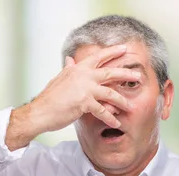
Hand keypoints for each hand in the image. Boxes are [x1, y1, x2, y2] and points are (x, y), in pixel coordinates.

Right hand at [5, 44, 140, 150]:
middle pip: (110, 72)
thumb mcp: (59, 79)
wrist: (40, 111)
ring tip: (131, 107)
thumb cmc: (50, 98)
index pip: (98, 57)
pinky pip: (102, 111)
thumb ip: (68, 69)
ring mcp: (84, 88)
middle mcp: (83, 75)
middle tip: (139, 75)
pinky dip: (110, 118)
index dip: (112, 52)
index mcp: (78, 68)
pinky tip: (117, 123)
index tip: (125, 49)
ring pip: (110, 93)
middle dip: (126, 73)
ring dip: (123, 101)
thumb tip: (70, 59)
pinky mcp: (84, 102)